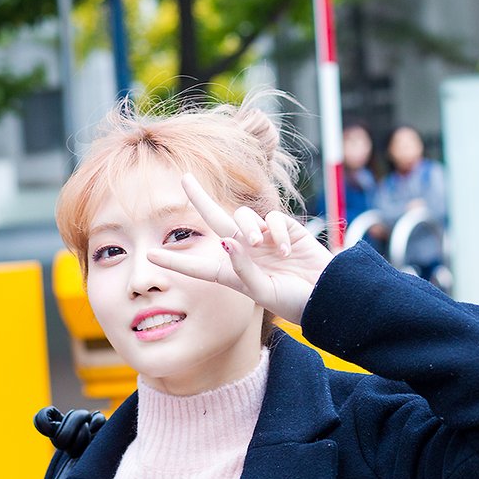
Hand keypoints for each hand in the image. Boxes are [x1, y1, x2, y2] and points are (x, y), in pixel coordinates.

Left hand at [147, 173, 333, 325]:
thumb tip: (226, 239)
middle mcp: (244, 253)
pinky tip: (286, 248)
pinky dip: (277, 232)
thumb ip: (241, 267)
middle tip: (184, 178)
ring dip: (250, 227)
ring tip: (263, 245)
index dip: (175, 261)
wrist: (329, 295)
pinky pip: (273, 219)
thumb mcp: (262, 291)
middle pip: (216, 219)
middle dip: (200, 198)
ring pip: (245, 217)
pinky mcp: (286, 229)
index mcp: (232, 274)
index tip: (150, 257)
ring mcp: (264, 239)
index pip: (197, 266)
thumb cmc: (293, 301)